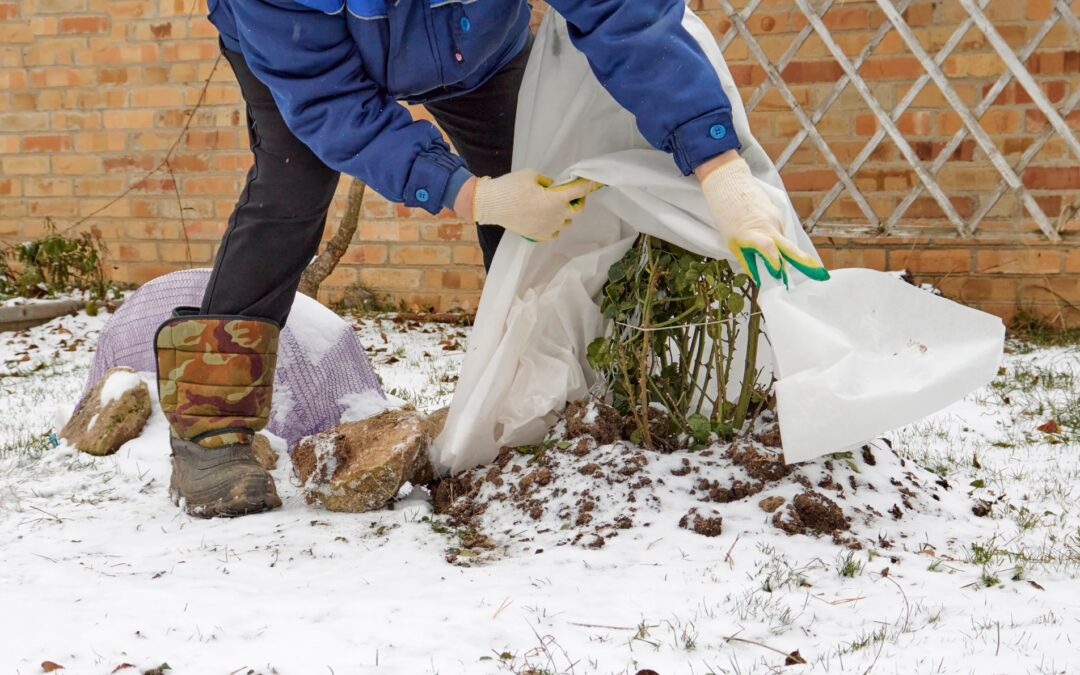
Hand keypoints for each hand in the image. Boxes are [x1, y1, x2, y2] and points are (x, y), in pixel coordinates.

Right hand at [455, 170, 601, 241]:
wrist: (490, 205)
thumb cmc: (510, 186)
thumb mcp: (531, 175)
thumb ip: (548, 182)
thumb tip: (554, 187)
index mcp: (556, 199)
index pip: (580, 191)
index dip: (589, 185)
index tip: (596, 181)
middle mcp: (556, 216)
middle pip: (577, 210)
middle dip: (577, 200)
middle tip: (571, 193)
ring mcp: (548, 228)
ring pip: (566, 222)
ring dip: (565, 213)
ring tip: (555, 205)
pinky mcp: (538, 235)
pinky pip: (554, 232)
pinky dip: (554, 225)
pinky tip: (547, 218)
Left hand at [697, 153, 828, 286]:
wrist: (729, 184)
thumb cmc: (726, 216)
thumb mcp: (731, 242)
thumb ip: (746, 260)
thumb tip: (758, 277)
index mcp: (753, 234)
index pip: (769, 249)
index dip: (775, 262)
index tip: (778, 274)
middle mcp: (768, 226)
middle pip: (789, 248)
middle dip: (805, 262)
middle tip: (820, 274)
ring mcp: (775, 218)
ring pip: (784, 240)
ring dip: (785, 252)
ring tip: (778, 262)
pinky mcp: (778, 212)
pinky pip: (781, 230)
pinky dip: (779, 240)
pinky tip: (771, 240)